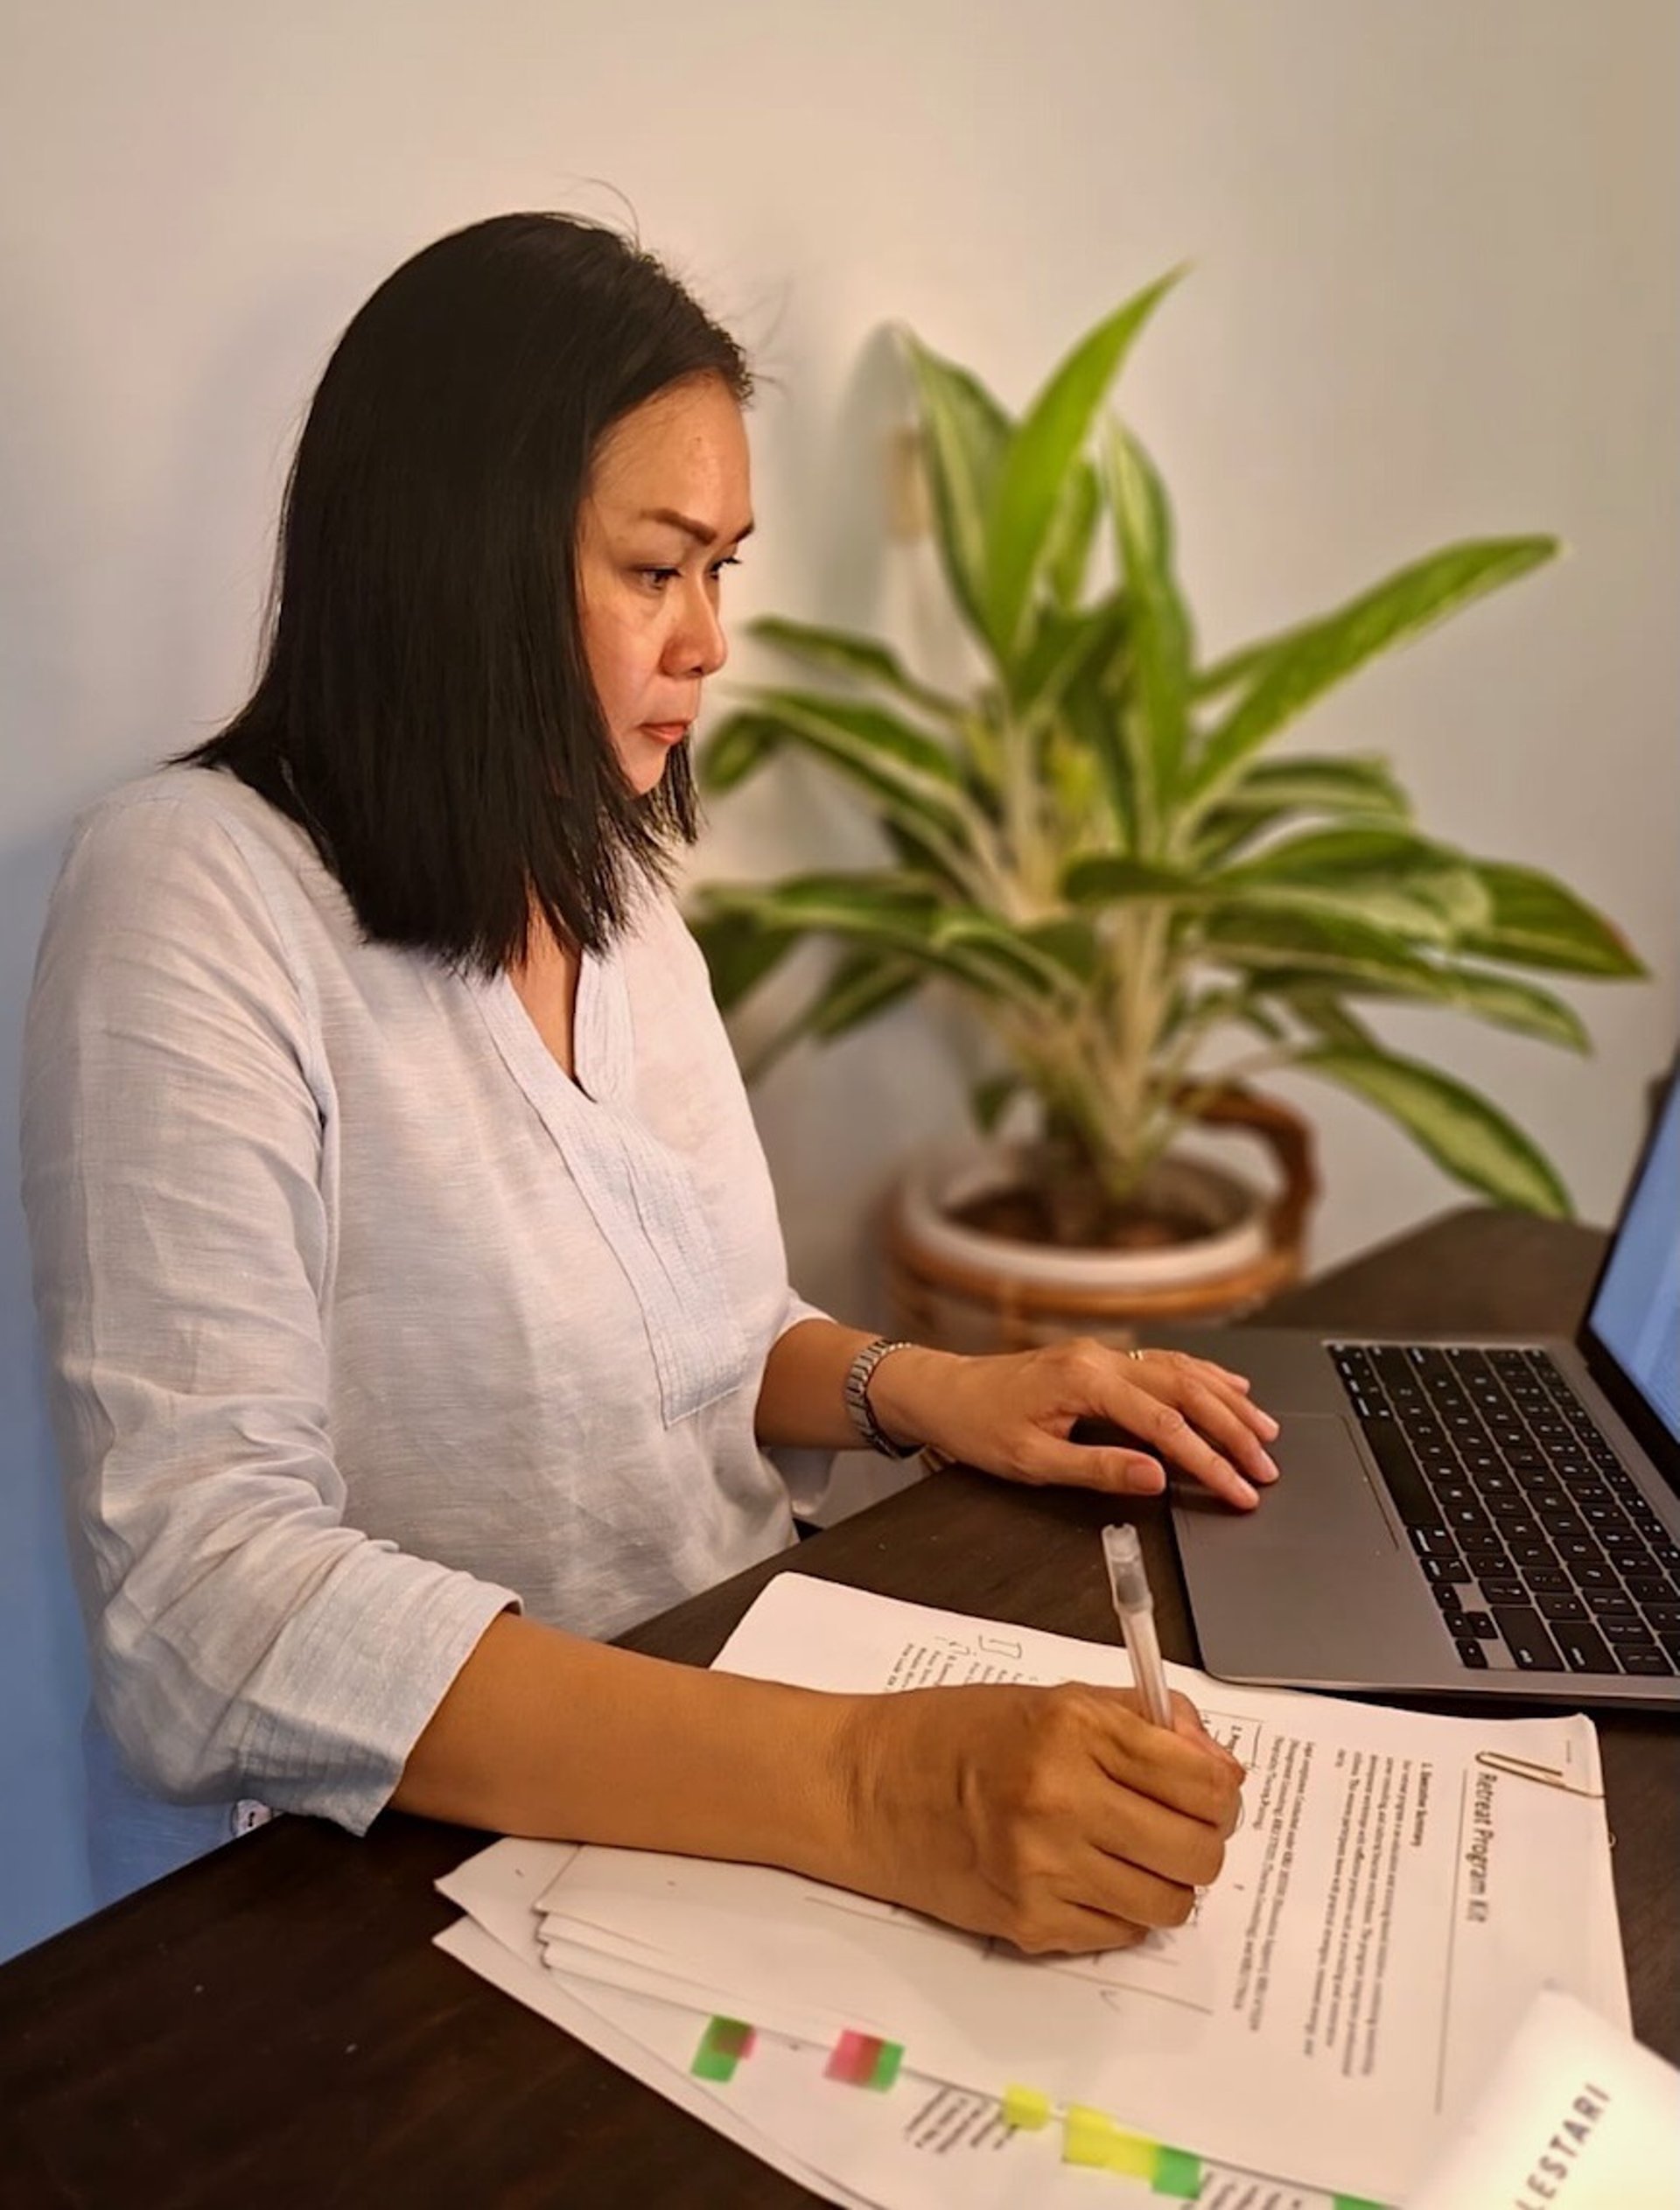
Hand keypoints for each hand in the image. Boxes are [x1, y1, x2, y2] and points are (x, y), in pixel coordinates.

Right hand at [834, 1680, 1242, 1953]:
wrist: (863, 1786)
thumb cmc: (955, 1733)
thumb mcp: (1052, 1698)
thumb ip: (1143, 1722)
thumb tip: (1219, 1765)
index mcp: (1072, 1729)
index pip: (1202, 1780)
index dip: (1221, 1789)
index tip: (1210, 1788)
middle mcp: (1061, 1800)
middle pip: (1197, 1852)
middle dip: (1201, 1840)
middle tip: (1175, 1825)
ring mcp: (1043, 1870)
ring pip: (1169, 1905)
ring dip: (1163, 1882)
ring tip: (1127, 1853)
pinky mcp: (1027, 1924)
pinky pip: (1120, 1934)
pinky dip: (1118, 1910)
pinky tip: (1085, 1876)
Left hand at [869, 1339, 1280, 1508]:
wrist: (941, 1392)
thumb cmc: (978, 1427)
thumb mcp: (1033, 1462)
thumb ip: (1099, 1468)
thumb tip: (1157, 1476)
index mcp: (1086, 1383)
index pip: (1166, 1425)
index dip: (1209, 1460)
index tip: (1240, 1489)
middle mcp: (1101, 1360)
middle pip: (1186, 1391)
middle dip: (1232, 1431)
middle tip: (1266, 1467)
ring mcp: (1102, 1355)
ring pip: (1182, 1371)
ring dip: (1227, 1401)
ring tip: (1265, 1431)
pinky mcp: (1099, 1360)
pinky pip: (1164, 1363)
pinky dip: (1203, 1377)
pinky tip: (1228, 1387)